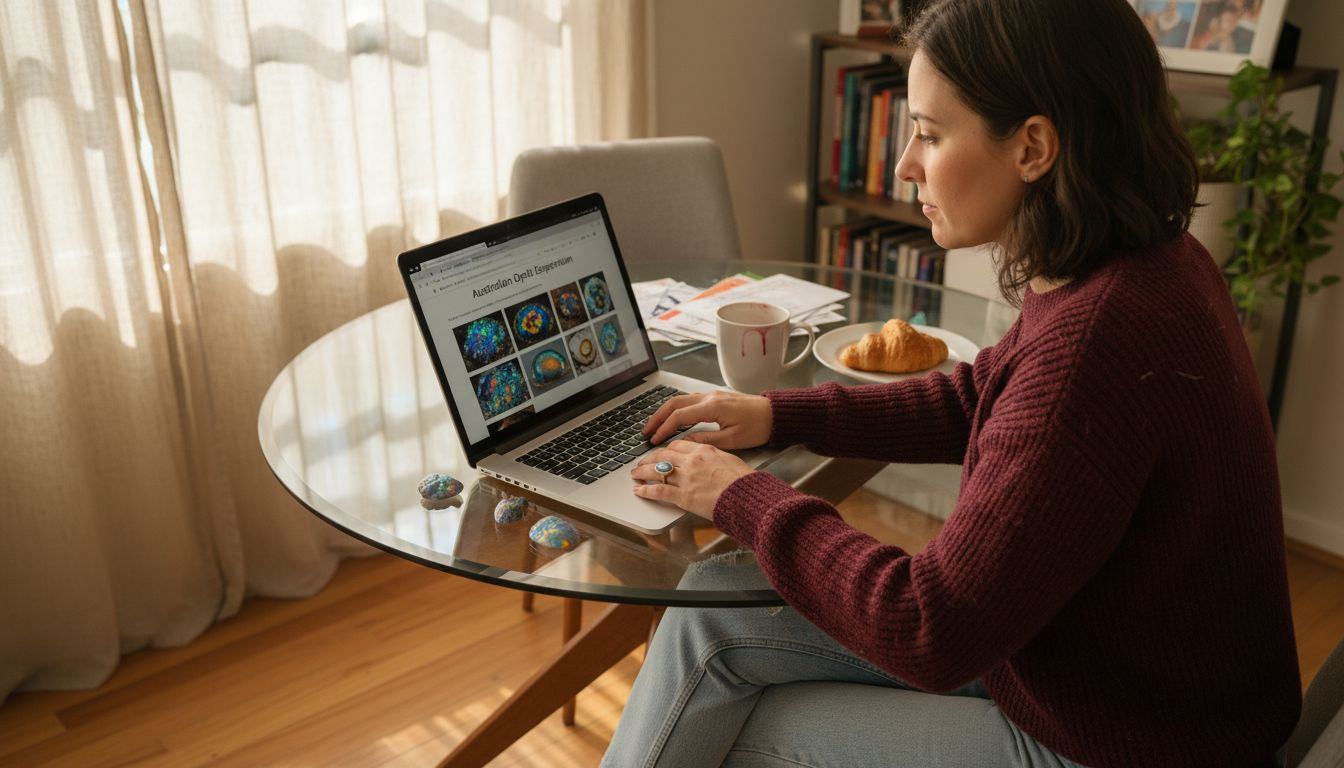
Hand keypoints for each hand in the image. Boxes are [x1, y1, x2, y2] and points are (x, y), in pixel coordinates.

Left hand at [630, 441, 753, 519]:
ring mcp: (686, 478)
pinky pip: (659, 490)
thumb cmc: (744, 482)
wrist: (748, 497)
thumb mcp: (730, 461)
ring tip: (635, 474)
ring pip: (657, 470)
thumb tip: (709, 459)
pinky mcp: (684, 496)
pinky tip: (639, 490)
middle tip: (642, 462)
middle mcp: (692, 461)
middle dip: (649, 458)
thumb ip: (714, 458)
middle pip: (663, 454)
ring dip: (642, 471)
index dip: (665, 448)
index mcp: (704, 450)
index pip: (678, 444)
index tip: (661, 452)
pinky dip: (646, 490)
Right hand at [643, 390, 772, 448]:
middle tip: (646, 431)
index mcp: (712, 407)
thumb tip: (685, 442)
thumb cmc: (759, 427)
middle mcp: (710, 397)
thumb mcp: (732, 440)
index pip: (679, 416)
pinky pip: (690, 400)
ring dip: (665, 411)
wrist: (776, 414)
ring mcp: (712, 395)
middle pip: (674, 403)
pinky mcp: (716, 398)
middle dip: (657, 417)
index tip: (654, 440)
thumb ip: (705, 440)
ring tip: (655, 425)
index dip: (664, 428)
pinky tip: (673, 418)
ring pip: (681, 399)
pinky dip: (677, 409)